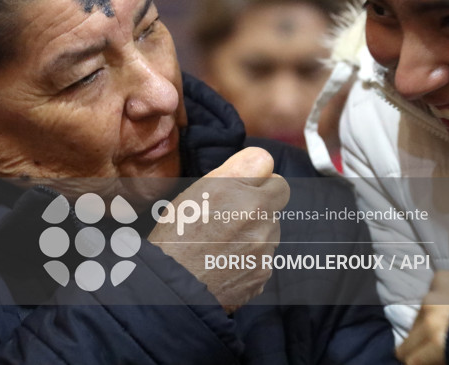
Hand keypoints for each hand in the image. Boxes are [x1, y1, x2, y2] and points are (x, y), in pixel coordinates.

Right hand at [148, 147, 289, 312]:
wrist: (172, 287)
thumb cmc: (178, 234)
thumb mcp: (198, 189)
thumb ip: (238, 168)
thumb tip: (264, 161)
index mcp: (247, 197)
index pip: (276, 177)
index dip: (258, 182)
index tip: (243, 189)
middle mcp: (261, 223)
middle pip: (275, 205)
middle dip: (258, 206)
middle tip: (227, 215)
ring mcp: (264, 252)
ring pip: (269, 231)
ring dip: (254, 232)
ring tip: (221, 240)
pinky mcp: (262, 275)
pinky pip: (263, 257)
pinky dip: (249, 257)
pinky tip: (224, 259)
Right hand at [396, 270, 448, 363]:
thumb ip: (438, 361)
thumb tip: (428, 361)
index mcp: (436, 340)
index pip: (408, 358)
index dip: (419, 363)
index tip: (427, 363)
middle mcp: (429, 314)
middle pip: (409, 337)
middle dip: (420, 347)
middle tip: (437, 350)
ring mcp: (433, 292)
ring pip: (418, 315)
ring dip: (429, 323)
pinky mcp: (441, 276)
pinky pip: (430, 294)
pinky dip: (439, 303)